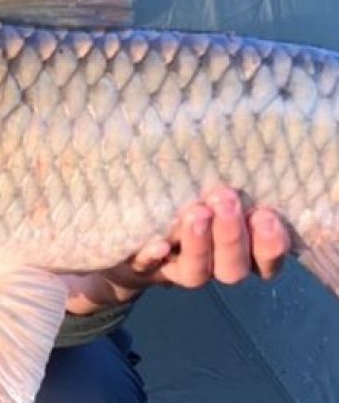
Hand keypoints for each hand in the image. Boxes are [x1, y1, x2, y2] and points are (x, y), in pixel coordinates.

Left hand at [65, 187, 291, 315]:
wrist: (132, 230)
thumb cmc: (187, 195)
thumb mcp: (210, 182)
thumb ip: (232, 173)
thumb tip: (249, 129)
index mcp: (240, 248)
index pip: (266, 259)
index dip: (270, 244)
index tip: (266, 215)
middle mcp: (213, 264)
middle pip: (232, 269)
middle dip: (232, 236)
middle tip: (225, 198)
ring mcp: (177, 270)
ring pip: (196, 274)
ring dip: (198, 244)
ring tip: (195, 213)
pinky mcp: (142, 267)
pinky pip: (146, 267)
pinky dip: (151, 257)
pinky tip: (156, 244)